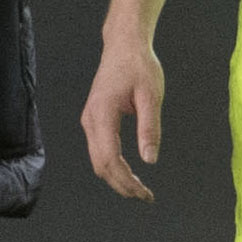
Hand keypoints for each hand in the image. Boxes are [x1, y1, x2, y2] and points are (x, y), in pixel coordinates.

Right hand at [80, 26, 164, 201]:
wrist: (124, 44)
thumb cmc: (138, 65)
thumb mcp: (151, 95)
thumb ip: (149, 128)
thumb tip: (150, 159)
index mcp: (102, 114)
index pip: (110, 159)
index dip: (126, 181)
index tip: (145, 193)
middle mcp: (91, 119)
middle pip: (100, 165)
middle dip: (121, 185)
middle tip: (146, 196)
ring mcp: (90, 120)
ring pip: (98, 160)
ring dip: (116, 178)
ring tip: (139, 189)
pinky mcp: (94, 119)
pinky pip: (99, 150)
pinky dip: (112, 166)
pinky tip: (129, 172)